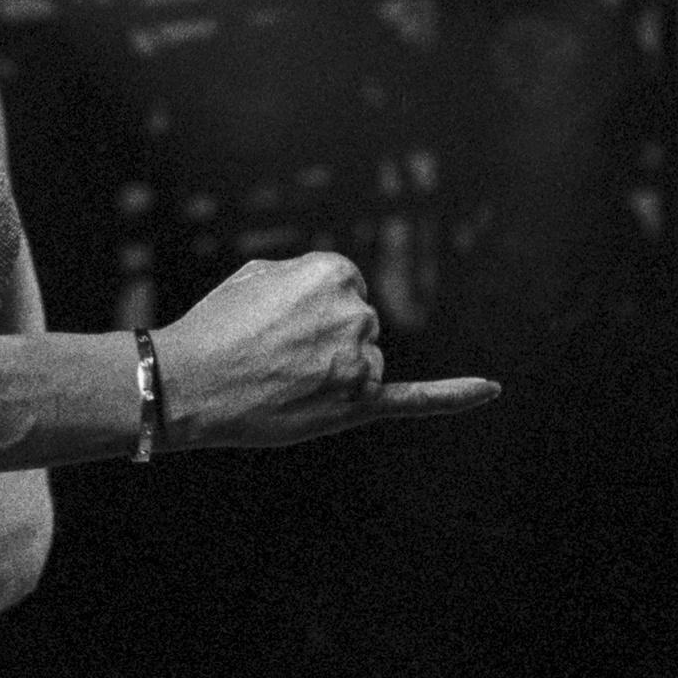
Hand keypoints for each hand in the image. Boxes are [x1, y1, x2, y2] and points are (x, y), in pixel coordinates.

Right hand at [153, 252, 498, 449]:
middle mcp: (356, 313)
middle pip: (357, 325)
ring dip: (330, 370)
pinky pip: (414, 398)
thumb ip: (306, 278)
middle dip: (322, 339)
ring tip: (281, 379)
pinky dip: (453, 395)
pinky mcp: (359, 404)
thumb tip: (336, 294)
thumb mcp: (256, 276)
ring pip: (363, 361)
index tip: (278, 322)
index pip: (344, 289)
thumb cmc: (216, 328)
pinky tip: (489, 388)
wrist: (188, 384)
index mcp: (334, 273)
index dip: (309, 309)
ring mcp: (360, 361)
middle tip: (270, 353)